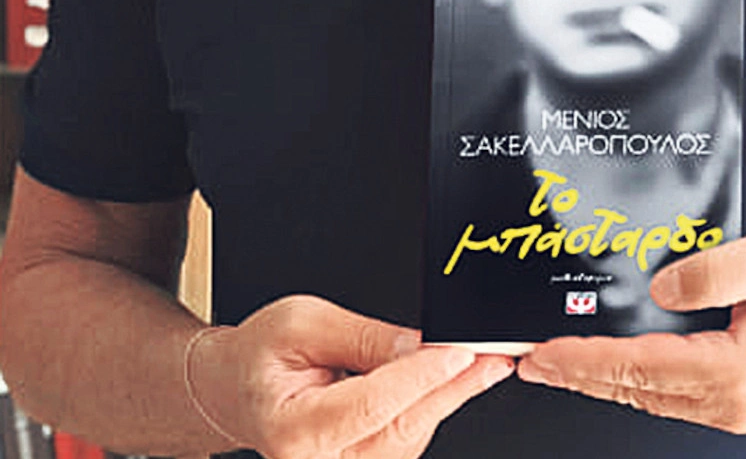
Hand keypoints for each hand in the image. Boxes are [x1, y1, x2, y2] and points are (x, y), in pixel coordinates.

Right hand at [187, 294, 512, 458]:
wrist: (233, 386)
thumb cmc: (260, 354)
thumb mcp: (304, 322)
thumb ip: (363, 336)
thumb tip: (419, 344)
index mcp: (293, 429)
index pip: (372, 403)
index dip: (421, 377)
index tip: (461, 353)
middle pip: (400, 427)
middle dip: (452, 389)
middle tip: (494, 359)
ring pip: (408, 437)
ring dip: (447, 398)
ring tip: (482, 363)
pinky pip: (403, 441)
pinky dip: (429, 407)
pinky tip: (450, 380)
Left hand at [516, 224, 745, 432]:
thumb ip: (713, 270)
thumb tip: (660, 287)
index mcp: (737, 372)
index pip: (639, 366)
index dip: (585, 358)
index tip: (542, 351)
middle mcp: (732, 402)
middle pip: (636, 390)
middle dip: (579, 373)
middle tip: (529, 359)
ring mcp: (737, 407)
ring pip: (652, 397)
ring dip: (603, 378)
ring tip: (557, 360)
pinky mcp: (742, 400)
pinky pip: (673, 394)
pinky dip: (635, 380)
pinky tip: (615, 365)